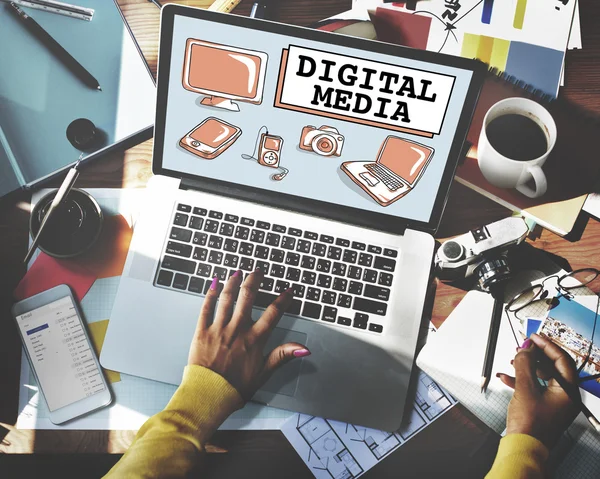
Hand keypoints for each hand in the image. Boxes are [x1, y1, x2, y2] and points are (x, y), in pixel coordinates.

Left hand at [188, 269, 309, 399]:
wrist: (208, 395)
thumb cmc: (235, 388)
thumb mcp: (264, 373)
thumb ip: (283, 356)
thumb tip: (303, 349)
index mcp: (254, 340)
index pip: (273, 313)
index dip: (283, 300)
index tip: (288, 291)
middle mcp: (237, 330)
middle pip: (248, 298)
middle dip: (254, 281)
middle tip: (258, 271)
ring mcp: (219, 329)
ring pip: (227, 298)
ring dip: (233, 282)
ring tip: (238, 272)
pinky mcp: (202, 332)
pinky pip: (206, 308)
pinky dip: (210, 294)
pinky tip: (214, 284)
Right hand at [497, 333, 579, 448]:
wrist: (523, 448)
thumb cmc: (530, 425)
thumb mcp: (525, 388)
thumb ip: (525, 364)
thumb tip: (525, 349)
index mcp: (568, 391)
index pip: (562, 360)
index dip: (547, 345)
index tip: (533, 337)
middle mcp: (565, 396)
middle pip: (553, 367)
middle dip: (535, 355)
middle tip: (523, 347)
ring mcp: (555, 403)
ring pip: (543, 377)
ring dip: (527, 367)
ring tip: (513, 361)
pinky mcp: (544, 408)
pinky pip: (535, 388)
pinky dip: (522, 380)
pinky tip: (507, 377)